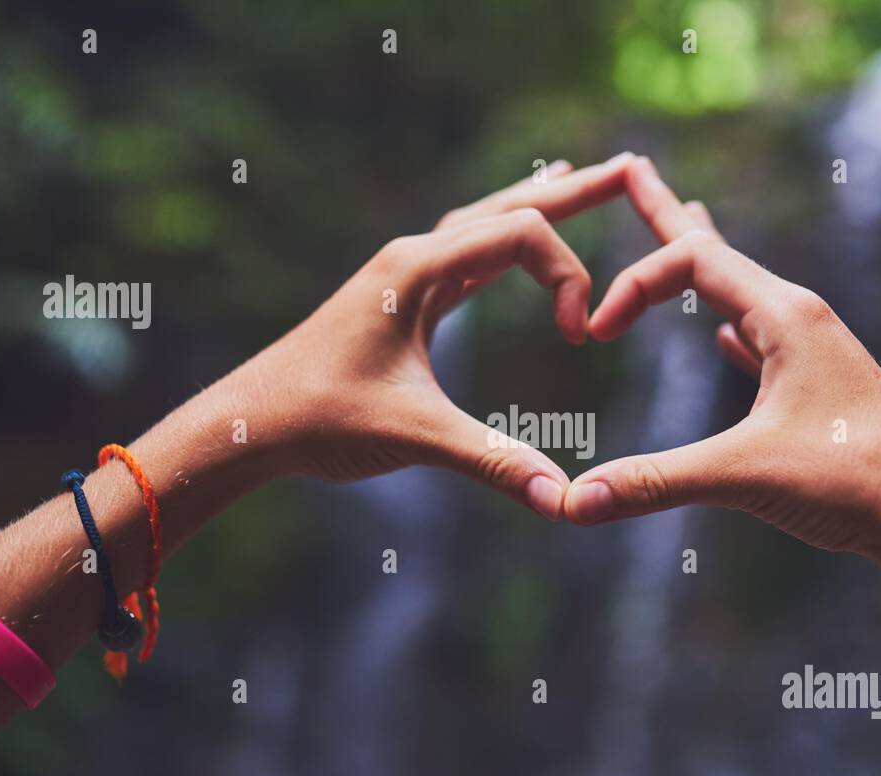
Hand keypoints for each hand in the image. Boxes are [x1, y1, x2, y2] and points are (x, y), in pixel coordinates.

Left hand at [226, 154, 636, 519]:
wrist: (249, 425)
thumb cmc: (320, 419)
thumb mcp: (415, 436)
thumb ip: (493, 461)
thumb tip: (563, 500)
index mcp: (417, 268)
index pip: (520, 234)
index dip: (568, 275)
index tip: (579, 336)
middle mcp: (412, 257)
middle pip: (508, 207)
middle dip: (573, 192)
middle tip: (631, 169)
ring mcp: (404, 277)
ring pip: (485, 225)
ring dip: (536, 208)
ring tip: (579, 181)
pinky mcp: (399, 303)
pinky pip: (465, 257)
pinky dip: (503, 245)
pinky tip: (515, 248)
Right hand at [564, 158, 880, 584]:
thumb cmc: (856, 481)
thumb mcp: (745, 475)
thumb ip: (656, 481)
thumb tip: (576, 503)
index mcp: (786, 315)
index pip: (690, 260)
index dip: (632, 286)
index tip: (597, 334)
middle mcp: (801, 319)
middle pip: (716, 254)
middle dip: (667, 215)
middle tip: (634, 169)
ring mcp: (813, 353)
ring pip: (741, 296)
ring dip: (700, 270)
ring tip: (682, 234)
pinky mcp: (819, 391)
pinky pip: (762, 341)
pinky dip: (731, 328)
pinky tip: (724, 338)